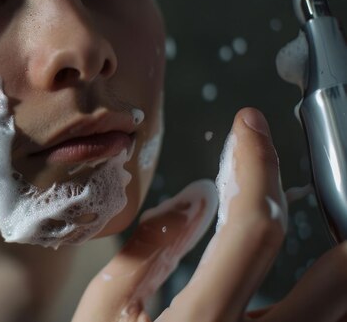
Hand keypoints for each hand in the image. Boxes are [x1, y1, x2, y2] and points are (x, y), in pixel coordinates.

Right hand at [72, 108, 346, 321]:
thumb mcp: (102, 311)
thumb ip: (147, 250)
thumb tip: (197, 197)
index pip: (251, 227)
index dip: (256, 163)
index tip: (249, 124)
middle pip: (334, 275)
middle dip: (330, 206)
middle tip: (305, 167)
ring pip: (337, 308)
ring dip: (339, 258)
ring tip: (320, 217)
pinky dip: (324, 296)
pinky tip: (310, 275)